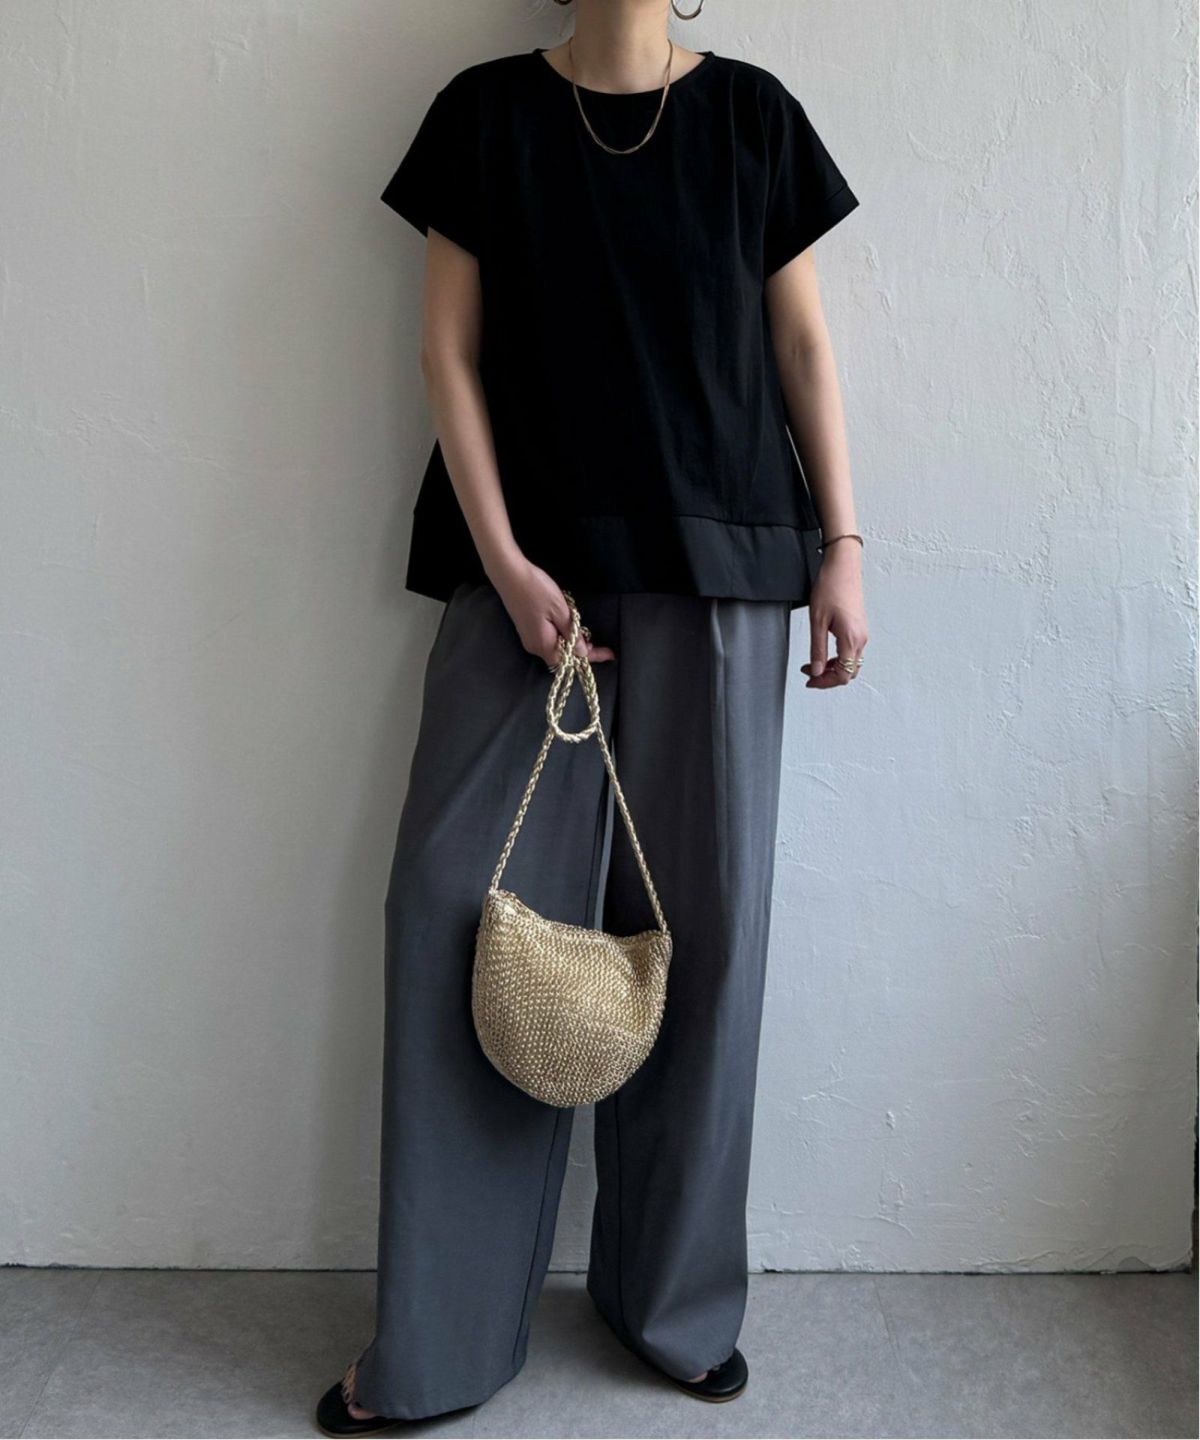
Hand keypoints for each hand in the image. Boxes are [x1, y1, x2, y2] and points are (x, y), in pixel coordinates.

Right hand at [487, 552, 616, 668]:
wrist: (509, 574)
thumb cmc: (536, 590)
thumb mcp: (561, 611)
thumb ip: (572, 634)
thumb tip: (582, 652)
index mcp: (544, 644)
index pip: (570, 661)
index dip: (590, 658)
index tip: (609, 654)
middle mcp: (534, 646)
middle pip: (562, 657)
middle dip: (581, 651)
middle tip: (596, 641)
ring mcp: (529, 638)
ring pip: (555, 648)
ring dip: (571, 643)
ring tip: (584, 632)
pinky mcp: (526, 629)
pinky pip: (548, 640)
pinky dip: (561, 637)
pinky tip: (568, 626)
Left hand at [801, 542, 867, 688]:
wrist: (842, 566)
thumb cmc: (830, 587)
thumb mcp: (817, 621)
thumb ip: (817, 649)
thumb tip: (815, 671)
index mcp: (851, 639)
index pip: (843, 674)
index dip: (825, 682)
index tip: (809, 680)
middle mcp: (860, 639)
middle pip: (849, 672)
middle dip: (829, 678)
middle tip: (809, 675)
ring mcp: (861, 633)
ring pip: (851, 663)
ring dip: (833, 668)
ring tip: (813, 664)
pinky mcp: (858, 627)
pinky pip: (852, 652)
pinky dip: (838, 658)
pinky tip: (824, 653)